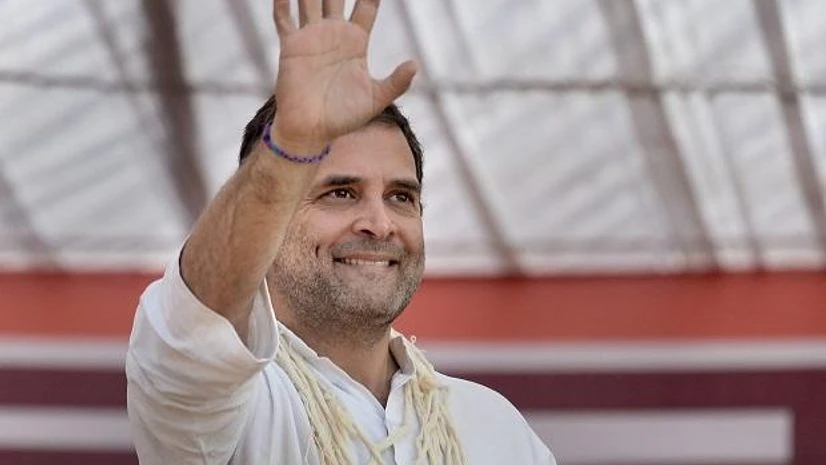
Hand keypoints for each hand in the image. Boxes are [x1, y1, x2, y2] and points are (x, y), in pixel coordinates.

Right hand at [270, 0, 417, 148]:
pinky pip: (284, 19)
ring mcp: (311, 37)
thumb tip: (415, 64)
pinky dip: (282, 3)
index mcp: (356, 42)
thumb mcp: (376, 99)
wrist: (311, 131)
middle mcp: (333, 34)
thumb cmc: (343, 118)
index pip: (366, 7)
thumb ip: (396, 82)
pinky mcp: (291, 46)